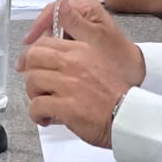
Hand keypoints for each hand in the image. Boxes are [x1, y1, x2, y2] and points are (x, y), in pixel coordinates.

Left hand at [17, 0, 145, 147]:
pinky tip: (46, 118)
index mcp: (82, 50)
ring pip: (32, 81)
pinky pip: (36, 106)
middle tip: (37, 86)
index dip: (34, 56)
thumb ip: (78, 56)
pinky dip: (37, 114)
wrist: (130, 116)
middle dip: (31, 73)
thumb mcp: (100, 61)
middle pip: (33, 57)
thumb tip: (55, 59)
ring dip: (34, 95)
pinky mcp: (66, 106)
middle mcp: (73, 63)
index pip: (45, 43)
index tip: (34, 67)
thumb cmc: (117, 93)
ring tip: (44, 104)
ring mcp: (68, 84)